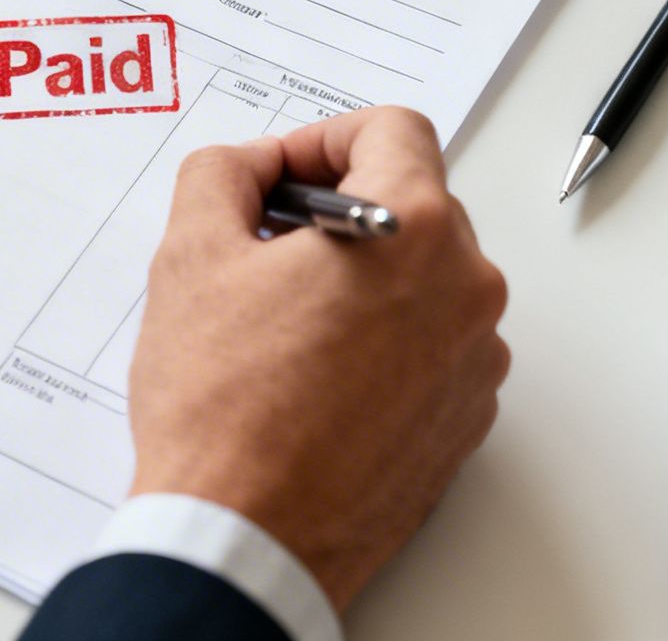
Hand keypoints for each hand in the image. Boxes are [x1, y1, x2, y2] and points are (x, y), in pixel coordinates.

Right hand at [126, 106, 507, 608]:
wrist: (248, 538)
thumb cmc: (224, 408)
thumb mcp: (192, 255)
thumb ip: (221, 175)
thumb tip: (247, 166)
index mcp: (414, 229)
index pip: (392, 129)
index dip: (322, 137)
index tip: (280, 175)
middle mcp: (467, 289)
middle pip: (415, 200)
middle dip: (339, 206)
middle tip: (265, 242)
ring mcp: (476, 361)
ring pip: (424, 277)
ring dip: (361, 275)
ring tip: (283, 317)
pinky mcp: (466, 420)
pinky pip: (432, 345)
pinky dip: (381, 338)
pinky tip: (312, 370)